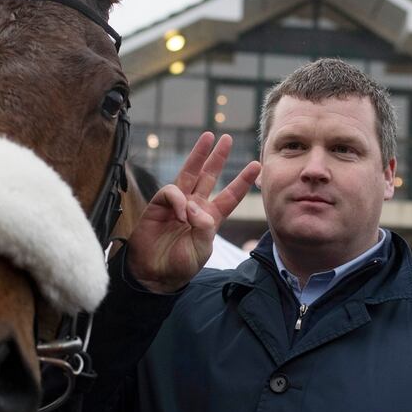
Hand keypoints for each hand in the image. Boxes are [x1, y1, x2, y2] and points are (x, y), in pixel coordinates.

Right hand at [128, 133, 260, 292]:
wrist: (154, 273)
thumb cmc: (180, 264)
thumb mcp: (202, 249)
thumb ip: (204, 227)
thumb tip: (194, 206)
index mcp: (210, 218)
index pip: (230, 196)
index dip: (242, 181)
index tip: (256, 165)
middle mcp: (195, 207)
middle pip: (209, 176)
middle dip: (218, 157)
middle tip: (227, 138)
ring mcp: (177, 204)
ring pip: (189, 173)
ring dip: (199, 154)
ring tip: (208, 138)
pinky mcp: (159, 204)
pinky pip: (172, 191)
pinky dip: (178, 199)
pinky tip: (181, 213)